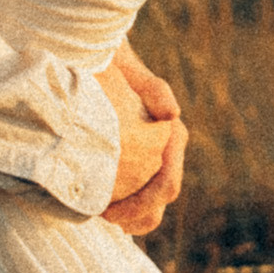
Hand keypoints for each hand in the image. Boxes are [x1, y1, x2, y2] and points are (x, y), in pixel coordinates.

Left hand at [100, 52, 186, 236]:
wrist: (99, 53)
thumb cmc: (110, 61)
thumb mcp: (125, 67)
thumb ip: (152, 87)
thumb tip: (173, 114)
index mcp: (170, 133)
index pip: (166, 181)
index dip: (142, 203)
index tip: (111, 213)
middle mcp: (167, 146)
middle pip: (161, 196)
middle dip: (136, 214)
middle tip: (106, 219)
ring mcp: (154, 153)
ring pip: (155, 200)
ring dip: (135, 216)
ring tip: (107, 220)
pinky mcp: (139, 157)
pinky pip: (141, 191)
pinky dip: (129, 208)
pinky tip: (106, 213)